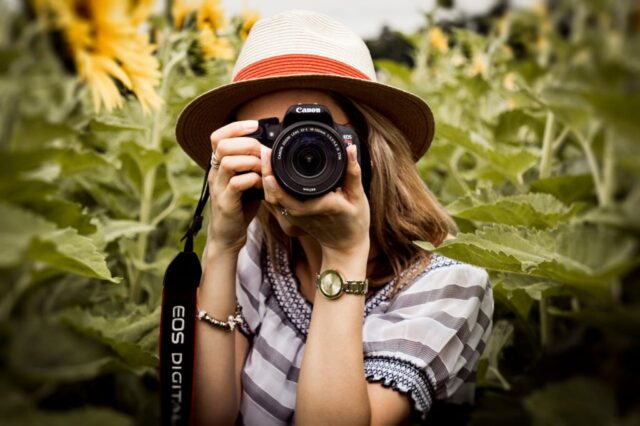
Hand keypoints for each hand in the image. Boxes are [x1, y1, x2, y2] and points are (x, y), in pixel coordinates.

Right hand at [207, 120, 262, 252]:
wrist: (228, 236)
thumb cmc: (240, 206)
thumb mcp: (246, 181)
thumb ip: (254, 165)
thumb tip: (271, 150)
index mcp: (218, 166)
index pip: (217, 137)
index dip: (235, 127)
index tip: (255, 125)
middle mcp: (214, 174)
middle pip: (223, 145)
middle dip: (247, 144)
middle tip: (263, 153)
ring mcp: (218, 188)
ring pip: (228, 162)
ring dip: (251, 162)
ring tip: (263, 170)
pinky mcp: (225, 203)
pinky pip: (236, 183)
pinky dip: (253, 180)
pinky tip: (261, 185)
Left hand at [261, 144, 370, 257]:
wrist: (346, 246)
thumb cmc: (354, 222)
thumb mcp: (358, 196)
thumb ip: (353, 172)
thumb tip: (350, 149)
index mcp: (317, 206)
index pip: (287, 193)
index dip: (274, 177)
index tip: (270, 156)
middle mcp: (301, 213)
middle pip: (273, 194)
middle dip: (265, 171)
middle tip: (265, 151)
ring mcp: (294, 217)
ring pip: (271, 198)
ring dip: (266, 178)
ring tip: (266, 157)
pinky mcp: (292, 217)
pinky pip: (276, 202)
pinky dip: (270, 187)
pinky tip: (271, 172)